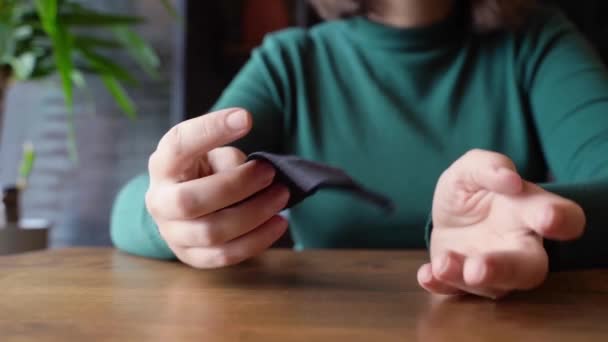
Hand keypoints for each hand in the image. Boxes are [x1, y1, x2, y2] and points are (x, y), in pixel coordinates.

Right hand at [146, 108, 289, 268]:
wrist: (187, 204)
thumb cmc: (205, 172)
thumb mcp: (213, 154)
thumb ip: (227, 158)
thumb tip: (252, 172)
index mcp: (163, 165)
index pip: (179, 144)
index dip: (211, 130)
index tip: (246, 118)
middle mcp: (159, 201)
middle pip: (191, 201)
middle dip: (238, 186)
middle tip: (270, 172)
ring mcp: (172, 233)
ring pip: (211, 232)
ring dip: (254, 214)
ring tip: (280, 196)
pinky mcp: (191, 256)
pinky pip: (224, 255)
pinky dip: (257, 240)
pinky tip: (279, 223)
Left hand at [418, 149, 585, 297]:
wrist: (447, 212)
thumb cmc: (473, 188)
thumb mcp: (473, 167)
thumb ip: (490, 166)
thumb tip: (510, 180)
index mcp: (531, 212)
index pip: (564, 219)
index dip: (562, 221)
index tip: (548, 218)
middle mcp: (519, 247)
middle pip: (529, 269)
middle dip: (504, 270)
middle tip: (478, 268)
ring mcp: (492, 270)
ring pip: (491, 286)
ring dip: (463, 277)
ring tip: (443, 263)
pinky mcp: (462, 281)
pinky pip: (455, 291)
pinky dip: (441, 285)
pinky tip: (427, 275)